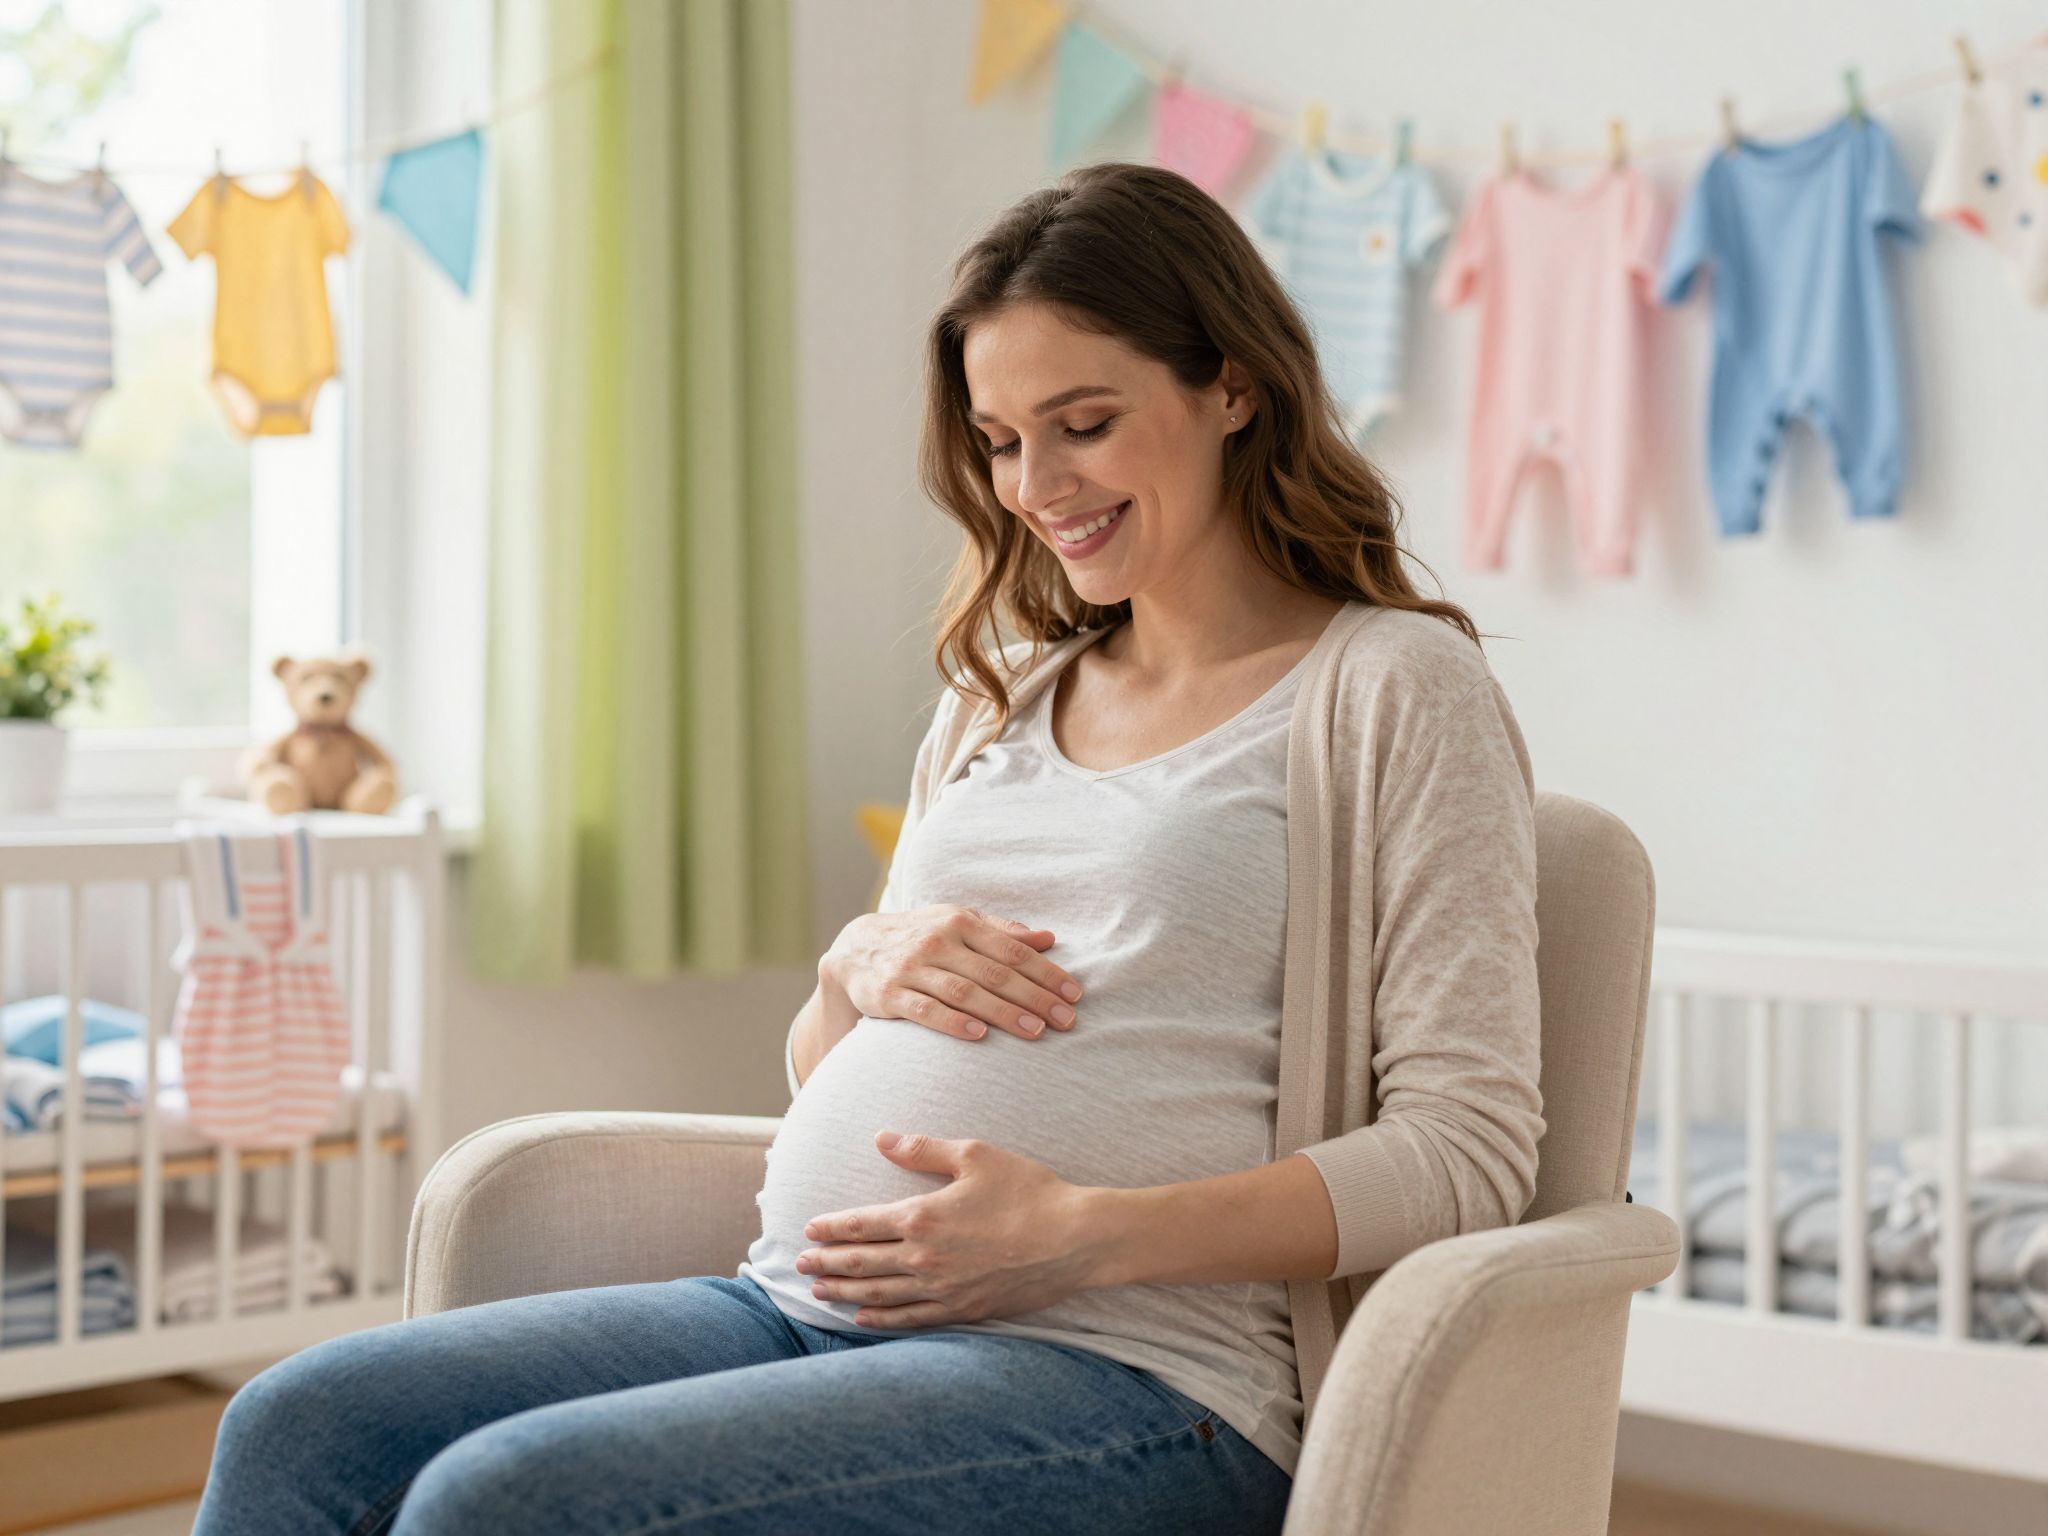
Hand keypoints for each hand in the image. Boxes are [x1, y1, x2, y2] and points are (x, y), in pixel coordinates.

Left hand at [796, 1132, 1111, 1326]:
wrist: (1073, 1239)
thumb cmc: (1028, 1190)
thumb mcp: (975, 1155)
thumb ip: (924, 1149)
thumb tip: (882, 1139)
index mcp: (923, 1217)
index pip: (862, 1225)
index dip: (832, 1228)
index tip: (809, 1231)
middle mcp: (924, 1259)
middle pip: (861, 1264)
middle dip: (827, 1264)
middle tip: (801, 1266)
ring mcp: (943, 1290)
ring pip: (879, 1296)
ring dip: (845, 1294)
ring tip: (820, 1293)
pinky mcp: (964, 1310)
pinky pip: (911, 1320)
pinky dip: (881, 1321)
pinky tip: (863, 1320)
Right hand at [822, 905, 1083, 1042]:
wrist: (855, 950)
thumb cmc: (920, 937)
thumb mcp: (958, 924)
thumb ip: (1002, 931)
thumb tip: (1049, 938)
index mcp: (960, 922)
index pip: (1012, 949)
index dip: (1046, 972)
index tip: (1074, 994)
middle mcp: (938, 941)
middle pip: (995, 972)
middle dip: (1034, 997)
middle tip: (1065, 1020)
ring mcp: (912, 968)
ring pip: (965, 992)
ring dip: (1002, 1012)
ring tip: (1035, 1031)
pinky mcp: (889, 994)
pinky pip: (925, 1010)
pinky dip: (952, 1022)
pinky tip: (978, 1035)